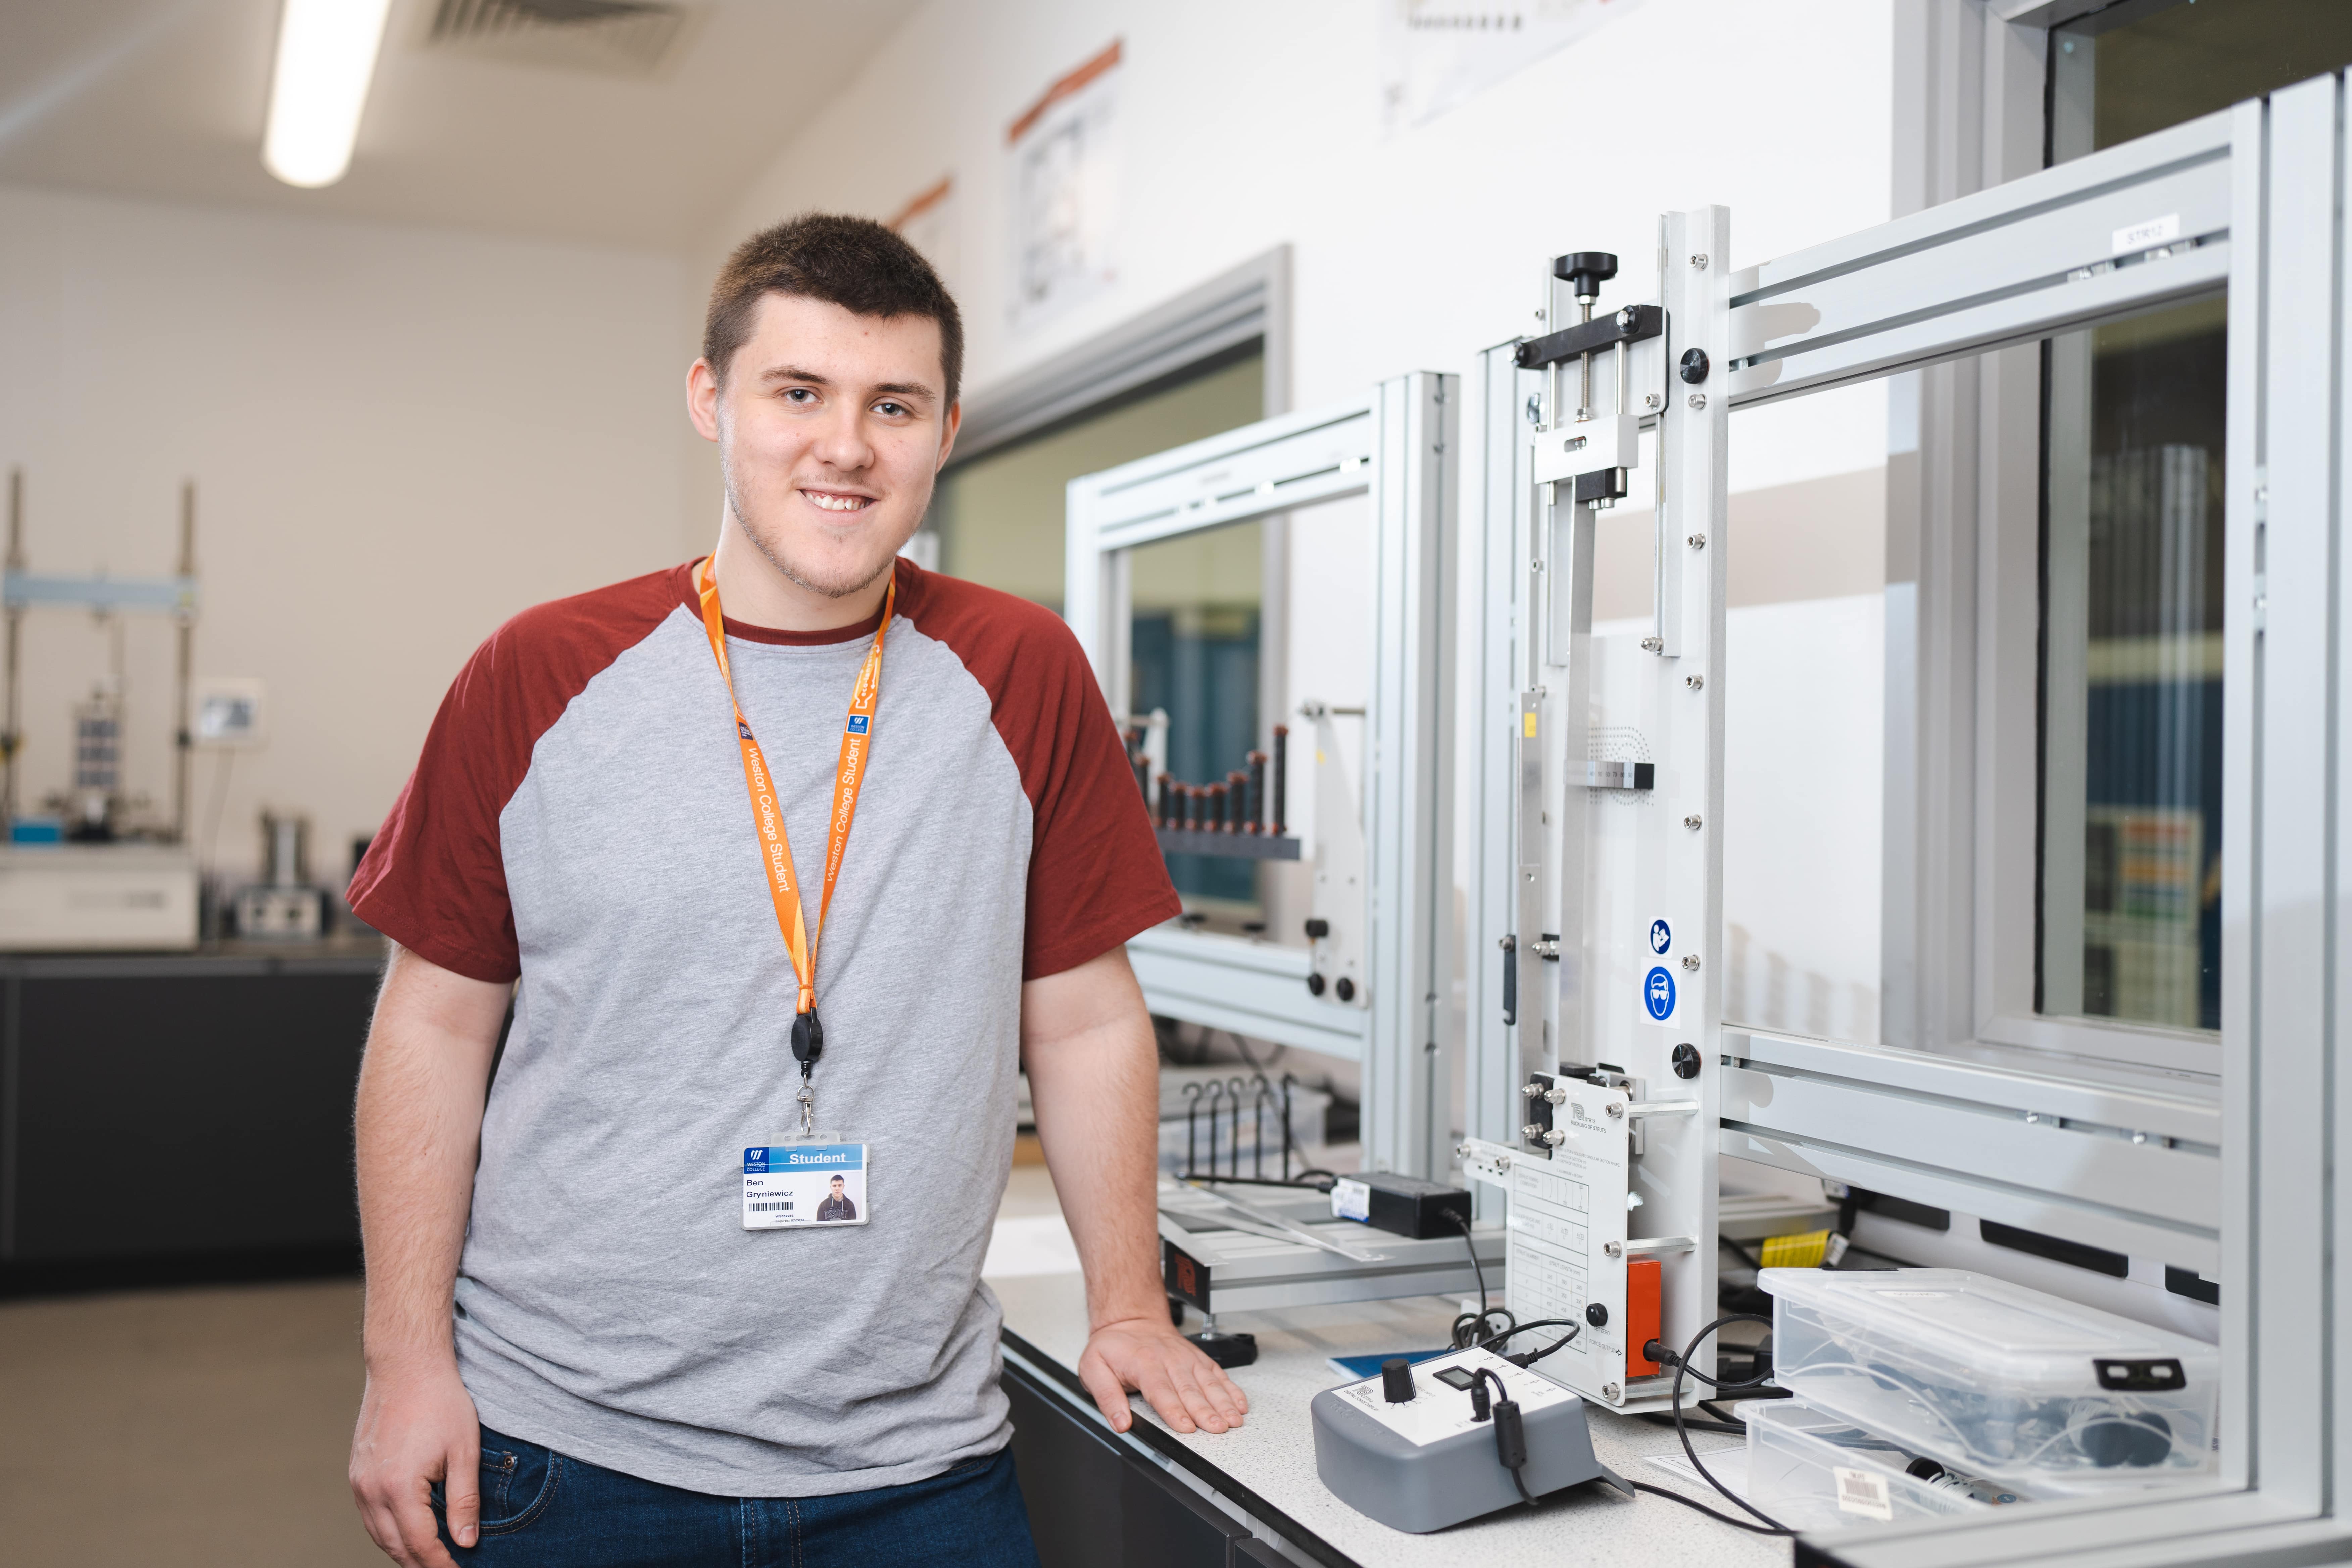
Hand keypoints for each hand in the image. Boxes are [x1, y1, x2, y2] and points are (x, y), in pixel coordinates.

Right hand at [350, 1361, 481, 1565]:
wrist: (406, 1366)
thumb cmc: (440, 1402)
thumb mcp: (464, 1451)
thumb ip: (464, 1501)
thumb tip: (466, 1543)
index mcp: (398, 1487)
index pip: (420, 1544)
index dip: (441, 1564)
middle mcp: (371, 1490)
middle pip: (395, 1546)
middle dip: (421, 1563)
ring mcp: (359, 1482)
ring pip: (378, 1534)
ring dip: (403, 1550)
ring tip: (430, 1558)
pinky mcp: (356, 1472)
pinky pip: (370, 1516)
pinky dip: (388, 1531)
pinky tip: (408, 1531)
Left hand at [1076, 1315, 1250, 1435]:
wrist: (1130, 1319)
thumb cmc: (1113, 1346)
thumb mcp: (1093, 1368)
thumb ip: (1106, 1397)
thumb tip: (1120, 1422)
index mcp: (1143, 1363)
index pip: (1160, 1391)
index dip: (1174, 1410)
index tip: (1186, 1427)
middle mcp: (1169, 1360)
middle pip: (1189, 1389)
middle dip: (1205, 1411)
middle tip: (1218, 1428)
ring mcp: (1186, 1358)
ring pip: (1208, 1382)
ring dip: (1223, 1402)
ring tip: (1234, 1420)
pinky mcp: (1197, 1359)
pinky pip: (1217, 1374)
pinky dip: (1231, 1389)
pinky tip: (1240, 1403)